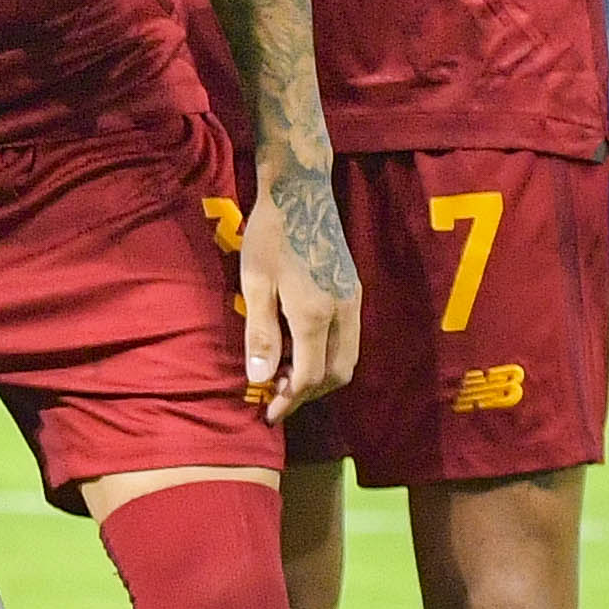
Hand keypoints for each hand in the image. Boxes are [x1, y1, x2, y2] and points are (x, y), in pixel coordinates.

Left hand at [234, 164, 363, 418]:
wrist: (302, 195)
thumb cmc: (270, 236)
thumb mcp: (255, 284)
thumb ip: (261, 334)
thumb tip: (261, 380)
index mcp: (316, 314)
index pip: (310, 377)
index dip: (289, 400)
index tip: (268, 413)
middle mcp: (343, 313)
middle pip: (336, 374)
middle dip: (308, 393)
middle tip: (278, 398)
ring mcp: (353, 302)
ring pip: (347, 358)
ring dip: (322, 377)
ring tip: (288, 377)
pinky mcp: (354, 291)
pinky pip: (348, 339)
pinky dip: (329, 355)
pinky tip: (303, 349)